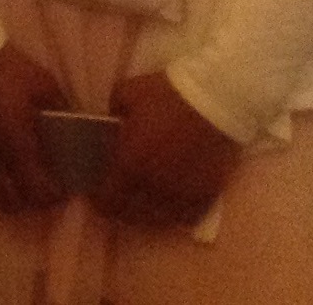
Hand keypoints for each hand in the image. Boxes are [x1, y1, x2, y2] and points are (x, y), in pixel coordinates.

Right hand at [0, 46, 66, 211]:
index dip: (51, 197)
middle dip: (31, 202)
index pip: (36, 188)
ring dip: (5, 199)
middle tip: (41, 193)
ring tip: (16, 191)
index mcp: (17, 142)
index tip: (61, 192)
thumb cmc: (5, 68)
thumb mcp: (43, 83)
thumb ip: (60, 108)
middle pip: (12, 199)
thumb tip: (72, 127)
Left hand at [92, 71, 240, 228]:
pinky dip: (176, 214)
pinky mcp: (206, 194)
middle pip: (131, 215)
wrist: (215, 100)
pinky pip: (186, 217)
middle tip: (120, 198)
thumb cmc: (167, 94)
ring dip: (148, 213)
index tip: (97, 195)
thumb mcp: (125, 94)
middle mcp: (153, 186)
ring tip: (144, 203)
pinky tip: (171, 204)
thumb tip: (113, 126)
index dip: (99, 202)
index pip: (107, 201)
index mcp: (129, 163)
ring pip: (158, 219)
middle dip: (121, 209)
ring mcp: (181, 193)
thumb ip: (112, 114)